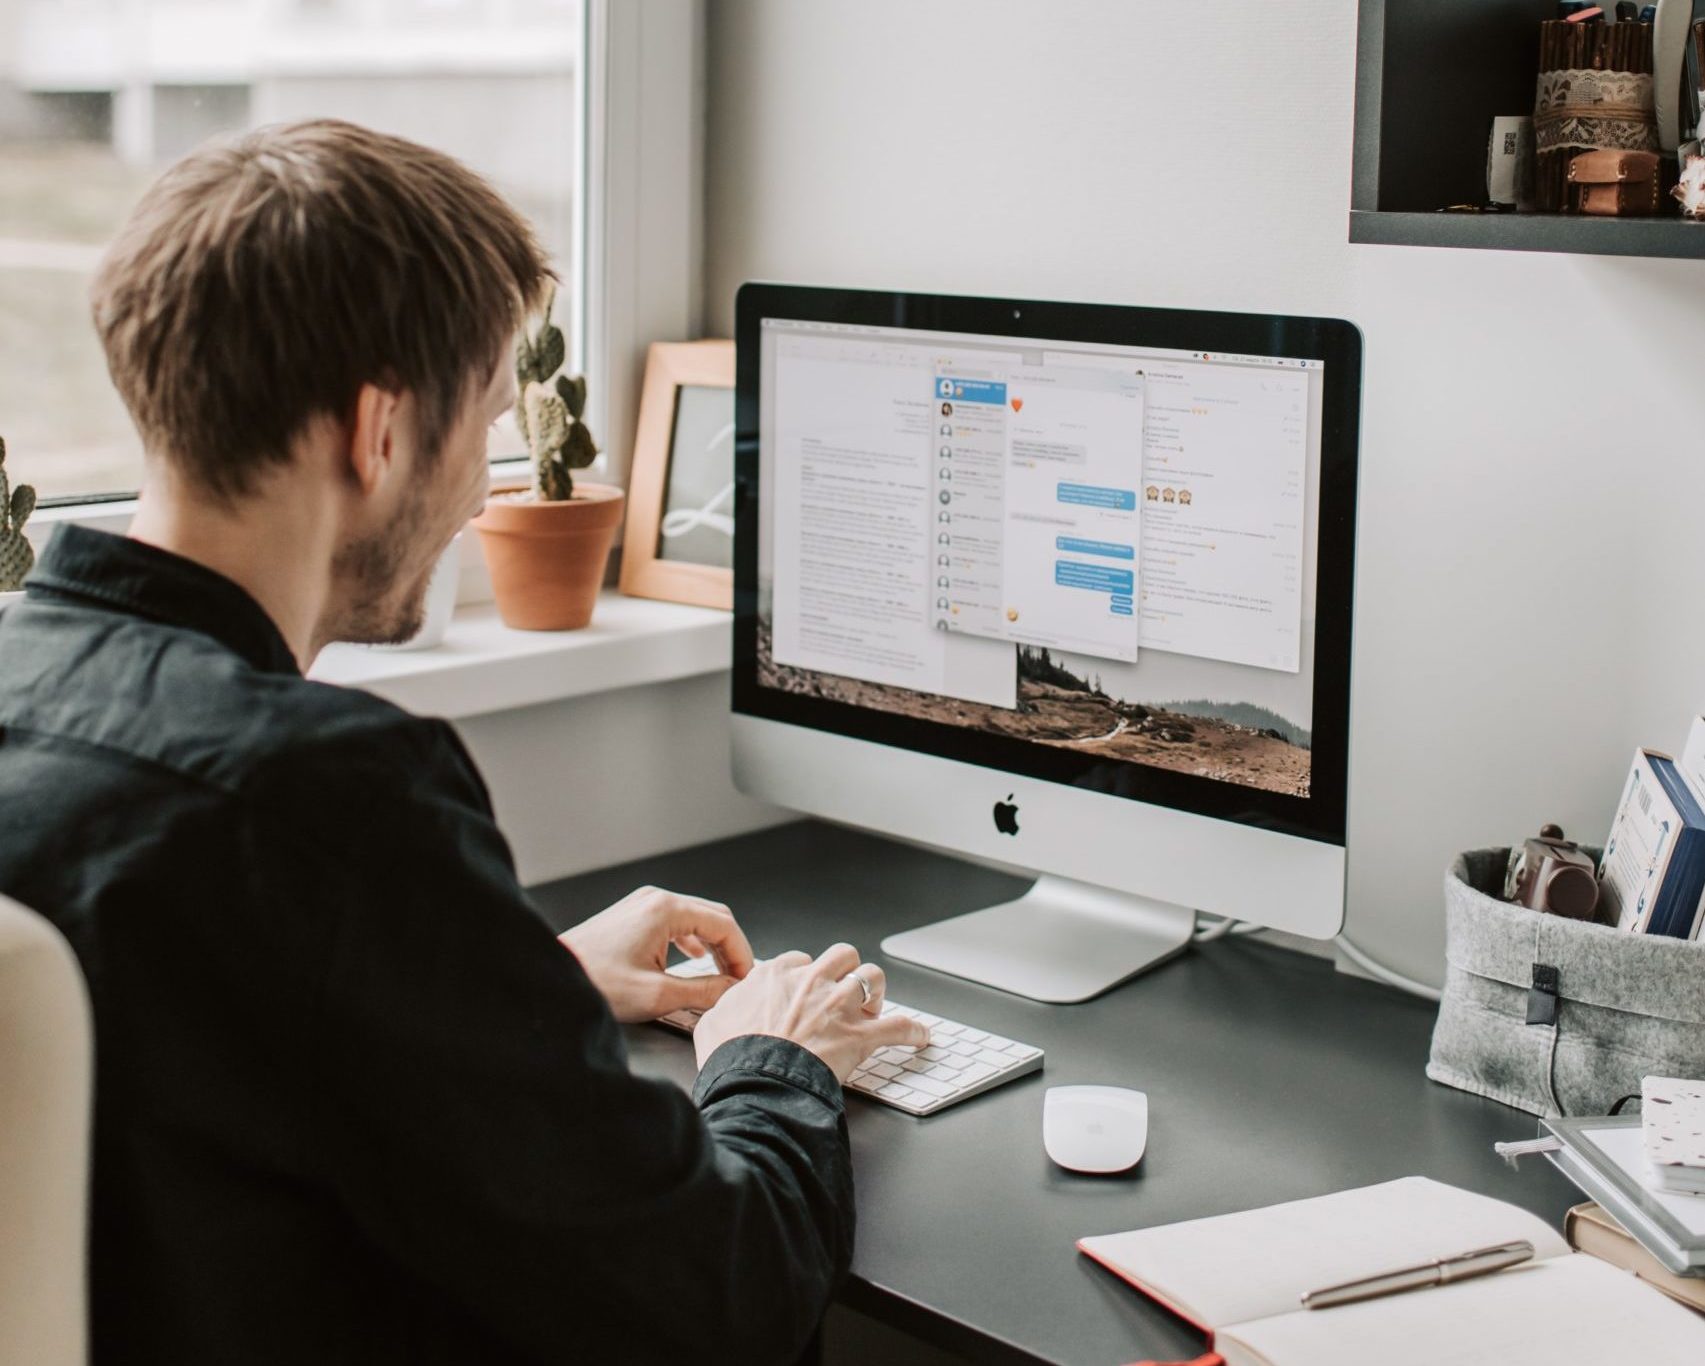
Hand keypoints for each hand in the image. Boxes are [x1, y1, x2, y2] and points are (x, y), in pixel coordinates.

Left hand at [559, 886, 753, 1022]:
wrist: (554, 977)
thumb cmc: (597, 982)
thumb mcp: (658, 994)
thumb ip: (704, 991)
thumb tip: (731, 990)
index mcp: (666, 909)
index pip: (724, 924)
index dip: (741, 954)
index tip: (746, 980)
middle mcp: (656, 899)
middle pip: (713, 916)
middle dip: (730, 948)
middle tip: (737, 979)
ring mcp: (642, 904)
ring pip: (695, 918)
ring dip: (712, 944)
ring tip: (720, 973)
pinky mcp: (633, 915)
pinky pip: (676, 921)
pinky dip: (692, 940)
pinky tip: (694, 959)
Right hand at [692, 942, 930, 1081]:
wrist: (755, 1083)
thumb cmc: (732, 1058)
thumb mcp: (713, 1022)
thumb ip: (726, 1006)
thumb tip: (726, 1006)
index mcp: (777, 976)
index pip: (799, 960)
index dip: (804, 975)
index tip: (805, 989)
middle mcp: (812, 983)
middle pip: (842, 956)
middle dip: (846, 970)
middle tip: (843, 989)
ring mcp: (839, 1007)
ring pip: (873, 978)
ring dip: (877, 990)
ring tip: (875, 1004)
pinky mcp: (861, 1036)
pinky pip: (900, 1027)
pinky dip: (913, 1032)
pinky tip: (920, 1037)